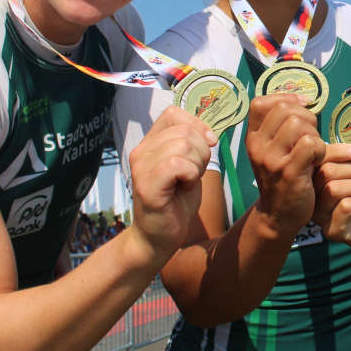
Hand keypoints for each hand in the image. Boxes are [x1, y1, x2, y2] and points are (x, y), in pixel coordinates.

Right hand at [127, 105, 215, 257]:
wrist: (159, 237)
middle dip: (202, 151)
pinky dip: (190, 175)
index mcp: (150, 143)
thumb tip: (210, 133)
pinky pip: (178, 164)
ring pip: (183, 145)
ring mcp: (141, 167)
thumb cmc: (175, 202)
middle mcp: (141, 150)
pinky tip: (184, 188)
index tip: (207, 145)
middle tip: (193, 174)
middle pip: (185, 130)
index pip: (173, 113)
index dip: (197, 125)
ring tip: (187, 182)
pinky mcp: (146, 184)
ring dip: (197, 165)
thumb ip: (194, 145)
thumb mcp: (189, 166)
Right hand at [245, 94, 325, 238]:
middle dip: (306, 117)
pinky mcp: (289, 172)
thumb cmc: (284, 177)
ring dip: (314, 133)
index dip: (284, 99)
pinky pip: (309, 143)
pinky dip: (320, 148)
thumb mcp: (274, 150)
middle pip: (284, 109)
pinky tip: (318, 160)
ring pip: (297, 123)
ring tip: (314, 149)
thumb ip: (282, 126)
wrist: (279, 215)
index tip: (301, 109)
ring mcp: (271, 160)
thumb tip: (303, 99)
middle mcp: (257, 146)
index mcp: (253, 138)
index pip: (260, 103)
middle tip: (311, 136)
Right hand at [312, 144, 350, 251]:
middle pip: (326, 172)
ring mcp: (320, 216)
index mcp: (316, 180)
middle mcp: (312, 198)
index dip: (341, 151)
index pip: (320, 159)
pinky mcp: (332, 231)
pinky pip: (345, 207)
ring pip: (334, 189)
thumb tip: (349, 149)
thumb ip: (349, 159)